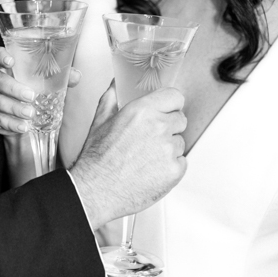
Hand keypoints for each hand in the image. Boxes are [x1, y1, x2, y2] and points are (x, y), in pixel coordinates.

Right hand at [0, 47, 80, 136]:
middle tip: (31, 96)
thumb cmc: (27, 88)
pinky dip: (9, 123)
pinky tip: (23, 126)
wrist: (16, 114)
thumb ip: (57, 76)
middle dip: (13, 88)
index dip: (1, 57)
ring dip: (13, 108)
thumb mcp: (41, 81)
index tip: (11, 61)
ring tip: (30, 114)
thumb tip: (76, 76)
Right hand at [69, 83, 186, 226]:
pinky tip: (151, 170)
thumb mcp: (100, 121)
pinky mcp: (174, 171)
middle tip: (150, 139)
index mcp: (142, 111)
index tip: (167, 111)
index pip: (175, 97)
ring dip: (168, 148)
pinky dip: (170, 167)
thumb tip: (116, 85)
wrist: (96, 190)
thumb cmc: (96, 160)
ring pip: (180, 143)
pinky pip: (181, 163)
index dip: (170, 105)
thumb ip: (112, 98)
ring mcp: (168, 150)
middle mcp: (158, 127)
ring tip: (146, 158)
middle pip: (180, 119)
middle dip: (169, 127)